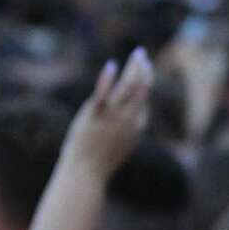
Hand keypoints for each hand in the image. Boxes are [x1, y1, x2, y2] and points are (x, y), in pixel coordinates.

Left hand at [60, 48, 153, 180]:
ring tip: (137, 54)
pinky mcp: (93, 115)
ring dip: (134, 68)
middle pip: (140, 89)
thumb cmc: (100, 165)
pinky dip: (108, 79)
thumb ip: (129, 132)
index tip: (141, 72)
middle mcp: (128, 119)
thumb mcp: (121, 148)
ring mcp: (111, 117)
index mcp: (136, 127)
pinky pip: (103, 94)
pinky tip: (112, 65)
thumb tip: (134, 121)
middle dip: (143, 70)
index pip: (143, 102)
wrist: (85, 175)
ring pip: (128, 87)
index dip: (143, 85)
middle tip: (143, 56)